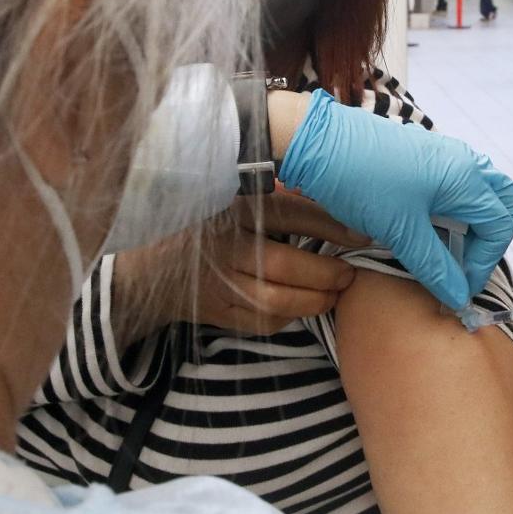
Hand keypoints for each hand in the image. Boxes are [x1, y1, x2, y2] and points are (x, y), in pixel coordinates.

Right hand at [115, 187, 364, 340]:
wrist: (150, 265)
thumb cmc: (207, 224)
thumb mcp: (237, 199)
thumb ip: (279, 196)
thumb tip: (336, 191)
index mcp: (233, 207)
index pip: (288, 213)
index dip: (329, 224)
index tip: (362, 234)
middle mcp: (224, 244)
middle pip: (284, 264)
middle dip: (326, 273)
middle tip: (349, 274)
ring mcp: (217, 281)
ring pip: (275, 300)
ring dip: (314, 300)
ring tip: (334, 293)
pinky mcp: (215, 311)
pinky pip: (262, 322)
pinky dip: (289, 317)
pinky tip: (302, 307)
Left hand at [279, 90, 512, 309]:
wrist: (316, 142)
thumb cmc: (360, 182)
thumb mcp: (399, 231)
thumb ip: (435, 267)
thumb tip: (459, 297)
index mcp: (465, 177)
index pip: (499, 226)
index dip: (484, 263)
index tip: (459, 287)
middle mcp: (462, 161)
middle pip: (503, 202)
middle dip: (491, 238)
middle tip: (463, 264)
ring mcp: (443, 154)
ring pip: (480, 192)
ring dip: (471, 223)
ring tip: (442, 250)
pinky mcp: (422, 155)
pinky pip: (455, 184)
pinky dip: (453, 210)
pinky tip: (425, 228)